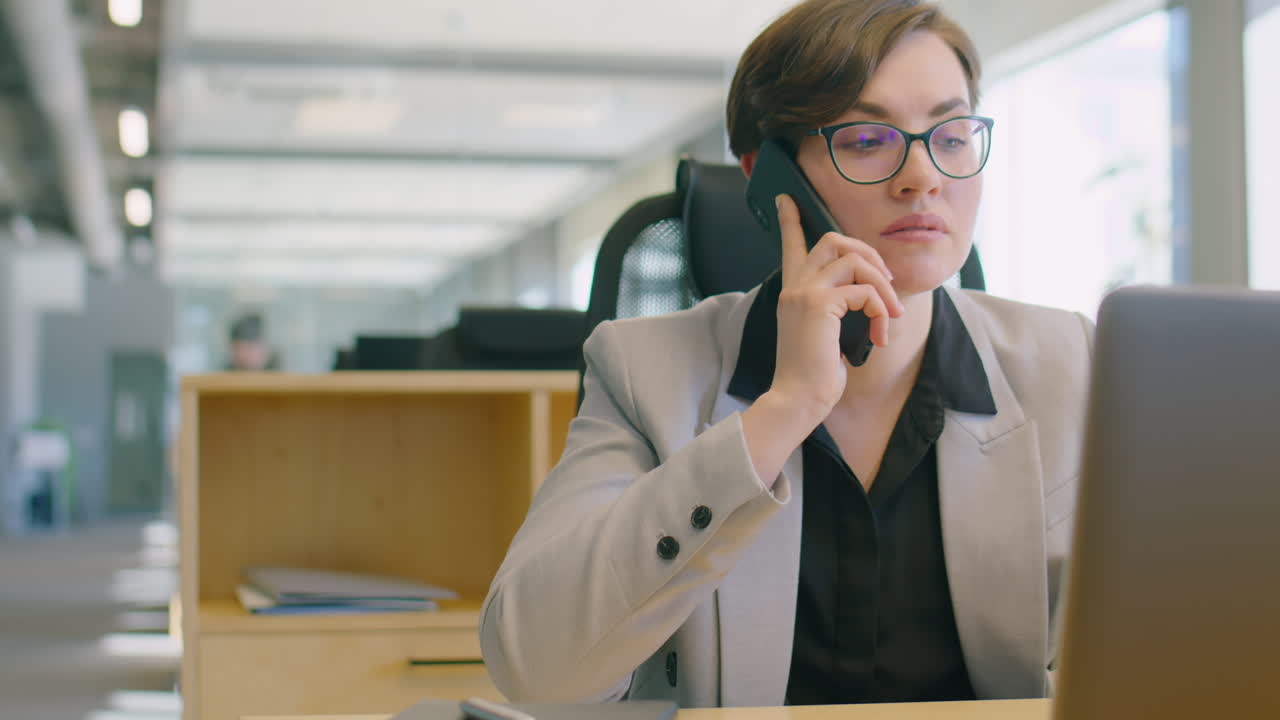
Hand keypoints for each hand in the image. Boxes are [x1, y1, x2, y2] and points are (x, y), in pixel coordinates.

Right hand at [768, 193, 904, 419]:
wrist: (798, 400)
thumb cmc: (813, 375)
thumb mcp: (824, 334)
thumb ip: (834, 308)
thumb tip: (866, 295)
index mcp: (793, 293)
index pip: (790, 246)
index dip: (790, 220)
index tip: (786, 198)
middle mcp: (795, 286)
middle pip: (832, 239)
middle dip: (867, 253)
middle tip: (884, 280)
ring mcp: (804, 292)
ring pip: (854, 260)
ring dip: (883, 285)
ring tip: (891, 315)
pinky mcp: (819, 304)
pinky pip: (865, 290)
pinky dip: (881, 309)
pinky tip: (880, 334)